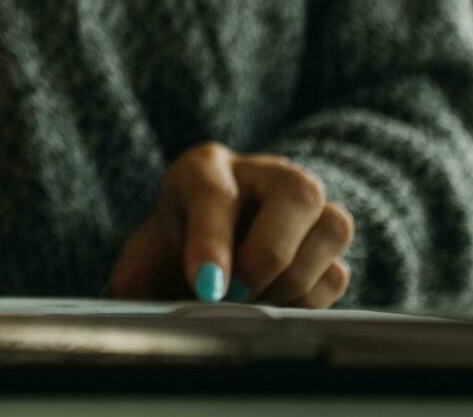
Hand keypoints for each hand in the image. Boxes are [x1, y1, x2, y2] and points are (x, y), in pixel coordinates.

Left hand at [108, 143, 353, 306]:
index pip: (214, 192)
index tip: (206, 286)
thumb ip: (135, 280)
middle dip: (267, 255)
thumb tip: (132, 299)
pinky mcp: (328, 243)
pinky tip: (275, 305)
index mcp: (204, 167)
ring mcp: (305, 206)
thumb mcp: (142, 260)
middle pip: (295, 193)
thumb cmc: (169, 255)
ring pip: (332, 226)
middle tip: (234, 293)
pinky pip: (339, 271)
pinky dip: (309, 299)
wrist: (197, 257)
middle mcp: (264, 174)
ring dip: (294, 279)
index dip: (212, 240)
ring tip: (255, 300)